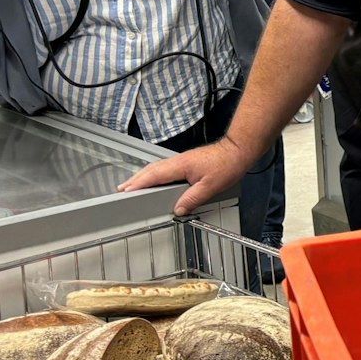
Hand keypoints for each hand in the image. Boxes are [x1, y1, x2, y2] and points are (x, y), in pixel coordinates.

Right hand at [118, 137, 254, 216]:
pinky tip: (154, 180)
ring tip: (132, 186)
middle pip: (151, 170)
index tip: (126, 190)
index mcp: (180, 165)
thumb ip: (193, 198)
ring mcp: (182, 161)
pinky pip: (165, 168)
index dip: (139, 183)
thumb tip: (178, 209)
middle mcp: (178, 161)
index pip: (154, 175)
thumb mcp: (211, 186)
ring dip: (143, 176)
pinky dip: (154, 174)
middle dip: (135, 179)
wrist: (238, 150)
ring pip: (157, 168)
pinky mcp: (187, 162)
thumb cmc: (228, 164)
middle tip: (122, 189)